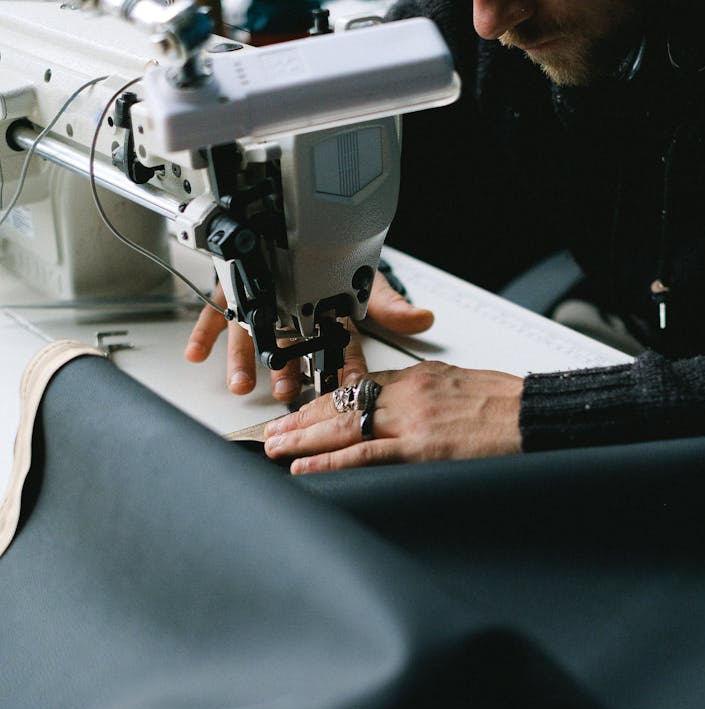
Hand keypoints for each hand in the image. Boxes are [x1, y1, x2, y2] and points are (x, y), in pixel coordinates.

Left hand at [183, 272, 433, 400]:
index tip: (333, 390)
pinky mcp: (237, 293)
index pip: (335, 350)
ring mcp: (263, 307)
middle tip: (282, 392)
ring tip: (241, 385)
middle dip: (284, 372)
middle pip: (289, 350)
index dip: (336, 371)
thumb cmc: (337, 261)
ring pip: (253, 338)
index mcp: (323, 320)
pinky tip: (196, 354)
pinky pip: (217, 315)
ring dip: (245, 363)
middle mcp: (291, 319)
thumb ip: (390, 305)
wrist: (306, 233)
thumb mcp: (369, 280)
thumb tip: (421, 320)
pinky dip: (205, 335)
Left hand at [263, 361, 523, 472]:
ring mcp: (412, 421)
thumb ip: (429, 401)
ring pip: (344, 427)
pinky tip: (305, 466)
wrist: (539, 417)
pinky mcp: (422, 448)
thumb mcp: (461, 390)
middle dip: (302, 420)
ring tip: (275, 448)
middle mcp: (408, 394)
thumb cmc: (510, 408)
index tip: (300, 415)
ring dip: (304, 439)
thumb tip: (411, 418)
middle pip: (341, 404)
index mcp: (418, 379)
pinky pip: (366, 454)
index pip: (357, 388)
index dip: (323, 404)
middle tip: (272, 432)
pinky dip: (331, 461)